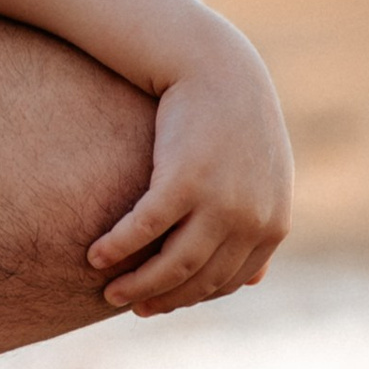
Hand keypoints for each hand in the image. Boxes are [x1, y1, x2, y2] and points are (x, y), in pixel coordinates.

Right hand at [86, 28, 291, 314]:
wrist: (216, 66)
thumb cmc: (233, 122)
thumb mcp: (262, 179)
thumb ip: (260, 228)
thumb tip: (253, 282)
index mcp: (273, 224)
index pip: (227, 282)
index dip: (191, 298)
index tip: (159, 302)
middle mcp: (252, 219)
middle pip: (199, 279)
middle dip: (162, 298)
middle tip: (128, 303)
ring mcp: (220, 202)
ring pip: (174, 265)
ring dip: (138, 284)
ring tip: (109, 292)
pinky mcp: (183, 181)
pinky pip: (144, 229)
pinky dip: (118, 248)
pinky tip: (95, 256)